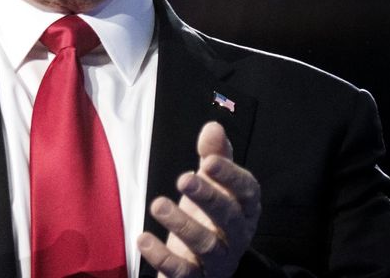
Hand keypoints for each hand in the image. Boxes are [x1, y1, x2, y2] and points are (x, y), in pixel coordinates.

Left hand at [137, 121, 261, 277]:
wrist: (204, 266)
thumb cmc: (209, 215)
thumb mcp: (213, 184)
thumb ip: (215, 155)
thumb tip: (213, 126)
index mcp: (246, 208)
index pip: (246, 190)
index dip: (230, 175)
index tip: (209, 161)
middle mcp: (237, 235)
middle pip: (229, 217)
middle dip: (208, 197)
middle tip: (183, 178)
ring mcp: (218, 261)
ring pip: (206, 246)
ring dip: (182, 225)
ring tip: (157, 204)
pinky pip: (182, 271)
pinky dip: (162, 257)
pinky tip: (143, 239)